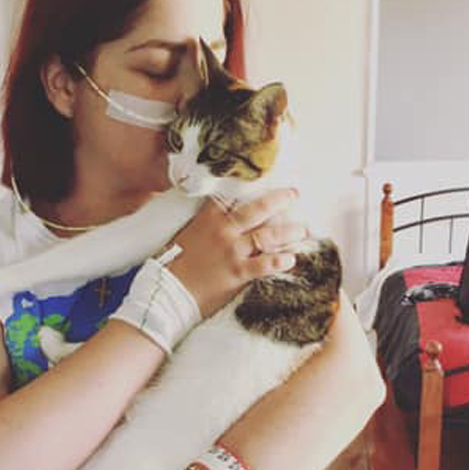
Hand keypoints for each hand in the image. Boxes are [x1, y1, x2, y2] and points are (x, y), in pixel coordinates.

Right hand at [169, 187, 307, 315]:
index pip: (231, 196)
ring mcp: (231, 251)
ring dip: (289, 232)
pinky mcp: (237, 272)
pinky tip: (291, 259)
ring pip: (267, 236)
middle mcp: (223, 231)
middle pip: (256, 209)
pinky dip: (279, 261)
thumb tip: (220, 218)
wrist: (164, 292)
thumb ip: (205, 225)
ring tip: (303, 230)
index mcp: (208, 219)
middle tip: (294, 194)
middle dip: (278, 199)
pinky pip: (264, 265)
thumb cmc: (172, 265)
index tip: (265, 177)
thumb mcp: (186, 236)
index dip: (248, 186)